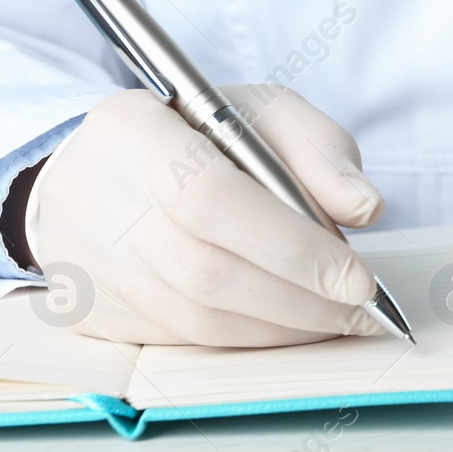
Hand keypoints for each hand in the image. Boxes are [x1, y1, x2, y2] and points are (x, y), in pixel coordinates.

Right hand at [23, 85, 388, 345]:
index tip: (358, 278)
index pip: (211, 197)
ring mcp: (87, 263)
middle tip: (363, 311)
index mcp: (134, 130)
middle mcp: (95, 198)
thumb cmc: (196, 136)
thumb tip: (364, 207)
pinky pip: (183, 339)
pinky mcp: (92, 312)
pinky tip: (290, 325)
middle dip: (299, 299)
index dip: (290, 246)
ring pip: (197, 317)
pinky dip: (248, 338)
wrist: (98, 168)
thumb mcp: (261, 112)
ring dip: (281, 327)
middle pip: (205, 270)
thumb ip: (319, 148)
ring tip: (338, 318)